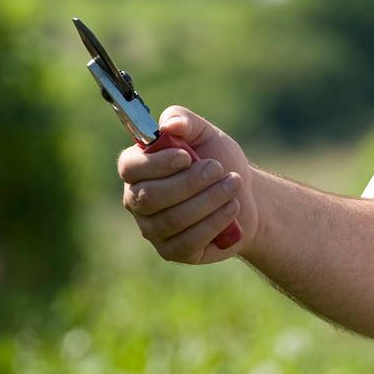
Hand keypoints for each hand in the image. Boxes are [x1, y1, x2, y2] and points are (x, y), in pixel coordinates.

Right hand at [118, 107, 255, 264]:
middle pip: (150, 197)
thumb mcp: (206, 134)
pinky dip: (213, 222)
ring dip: (207, 200)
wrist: (244, 195)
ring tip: (233, 184)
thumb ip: (185, 121)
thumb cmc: (218, 161)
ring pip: (172, 219)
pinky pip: (187, 241)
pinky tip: (232, 207)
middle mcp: (137, 200)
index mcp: (138, 169)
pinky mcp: (171, 251)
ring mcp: (152, 229)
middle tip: (218, 169)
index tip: (186, 156)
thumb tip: (168, 125)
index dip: (156, 163)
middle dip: (189, 182)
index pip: (129, 167)